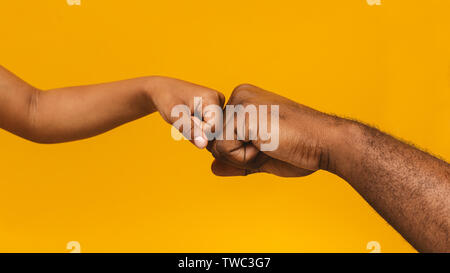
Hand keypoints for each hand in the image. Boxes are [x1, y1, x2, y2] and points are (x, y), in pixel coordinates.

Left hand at [146, 76, 224, 148]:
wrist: (163, 89)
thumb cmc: (167, 99)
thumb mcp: (174, 115)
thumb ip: (189, 129)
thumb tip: (204, 145)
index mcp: (213, 98)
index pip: (214, 128)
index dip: (199, 130)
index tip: (187, 117)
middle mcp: (220, 101)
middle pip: (216, 130)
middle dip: (200, 130)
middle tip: (187, 116)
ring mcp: (219, 106)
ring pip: (213, 131)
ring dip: (199, 130)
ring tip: (189, 116)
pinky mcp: (216, 111)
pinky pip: (211, 129)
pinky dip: (199, 128)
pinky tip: (192, 117)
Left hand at [208, 84, 342, 176]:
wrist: (326, 143)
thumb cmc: (299, 148)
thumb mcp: (260, 157)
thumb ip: (234, 161)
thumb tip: (212, 168)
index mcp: (243, 99)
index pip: (220, 136)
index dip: (239, 152)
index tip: (268, 142)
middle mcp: (238, 94)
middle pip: (215, 140)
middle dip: (238, 155)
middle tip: (270, 144)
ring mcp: (240, 101)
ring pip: (216, 146)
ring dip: (242, 157)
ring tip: (270, 144)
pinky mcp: (243, 114)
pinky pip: (223, 149)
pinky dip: (244, 158)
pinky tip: (267, 144)